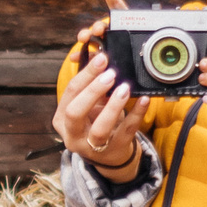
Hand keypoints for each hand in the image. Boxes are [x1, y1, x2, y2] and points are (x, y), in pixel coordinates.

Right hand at [54, 0, 149, 180]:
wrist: (108, 154)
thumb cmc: (95, 121)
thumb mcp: (88, 103)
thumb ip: (90, 82)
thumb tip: (96, 51)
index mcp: (62, 119)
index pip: (70, 93)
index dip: (85, 74)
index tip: (100, 57)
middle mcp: (73, 134)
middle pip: (75, 112)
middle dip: (92, 90)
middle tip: (109, 72)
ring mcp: (93, 147)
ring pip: (100, 128)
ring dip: (113, 105)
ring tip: (125, 87)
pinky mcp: (115, 151)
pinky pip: (127, 132)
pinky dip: (137, 114)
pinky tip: (144, 99)